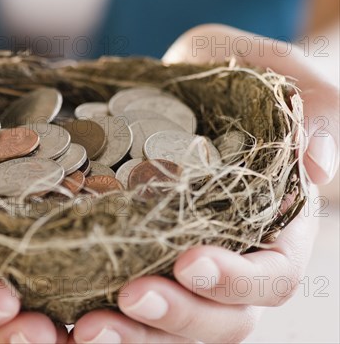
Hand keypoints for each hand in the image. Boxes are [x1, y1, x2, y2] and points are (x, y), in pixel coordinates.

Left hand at [72, 24, 337, 342]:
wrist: (196, 73)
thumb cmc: (244, 68)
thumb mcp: (279, 69)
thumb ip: (313, 108)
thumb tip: (319, 166)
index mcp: (279, 222)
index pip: (272, 273)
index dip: (236, 279)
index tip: (188, 261)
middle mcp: (238, 252)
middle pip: (222, 315)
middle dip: (179, 315)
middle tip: (128, 300)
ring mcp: (189, 257)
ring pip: (176, 323)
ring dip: (136, 335)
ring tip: (88, 327)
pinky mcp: (146, 251)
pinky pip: (132, 299)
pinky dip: (107, 314)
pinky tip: (71, 317)